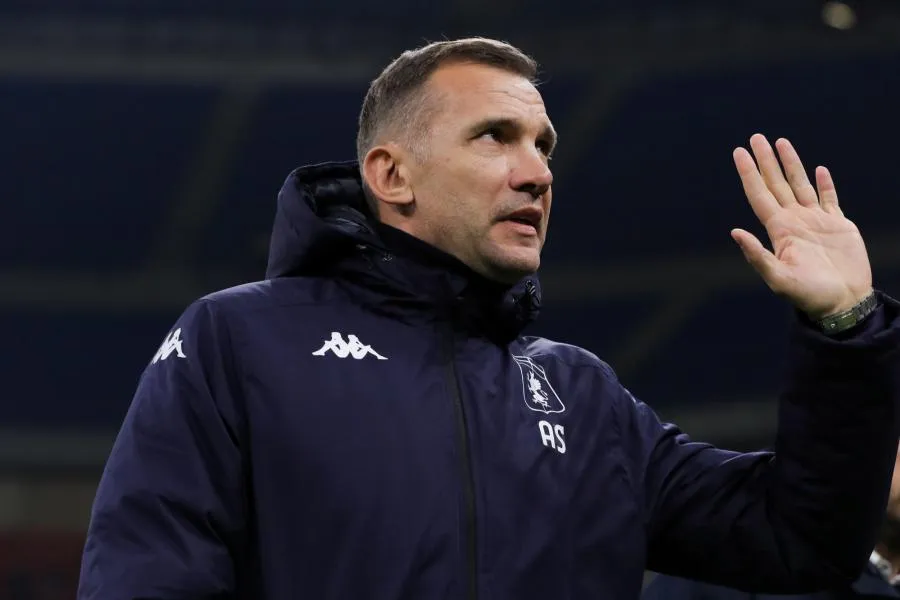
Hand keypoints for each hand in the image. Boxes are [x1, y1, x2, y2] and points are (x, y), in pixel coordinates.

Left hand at [731, 134, 871, 318]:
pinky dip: (825, 184)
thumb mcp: (778, 278)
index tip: (738, 151)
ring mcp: (816, 222)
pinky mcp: (838, 226)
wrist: (842, 303)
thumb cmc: (809, 296)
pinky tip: (819, 169)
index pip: (759, 194)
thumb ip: (757, 255)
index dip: (749, 173)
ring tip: (781, 142)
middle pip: (776, 183)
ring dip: (791, 164)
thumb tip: (735, 232)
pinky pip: (830, 199)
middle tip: (756, 137)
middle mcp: (795, 221)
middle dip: (766, 160)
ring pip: (800, 185)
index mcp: (780, 230)